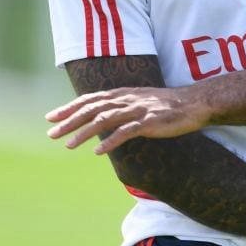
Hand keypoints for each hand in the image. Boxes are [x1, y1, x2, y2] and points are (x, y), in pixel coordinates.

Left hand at [45, 86, 209, 153]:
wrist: (194, 103)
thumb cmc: (166, 105)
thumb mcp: (139, 101)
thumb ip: (120, 107)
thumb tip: (102, 119)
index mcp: (122, 93)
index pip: (89, 99)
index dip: (69, 108)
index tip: (51, 117)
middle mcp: (126, 99)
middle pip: (91, 109)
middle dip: (69, 121)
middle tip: (51, 133)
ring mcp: (137, 110)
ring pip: (104, 120)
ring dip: (84, 133)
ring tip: (69, 145)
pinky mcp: (149, 122)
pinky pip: (126, 132)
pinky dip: (110, 141)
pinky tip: (98, 152)